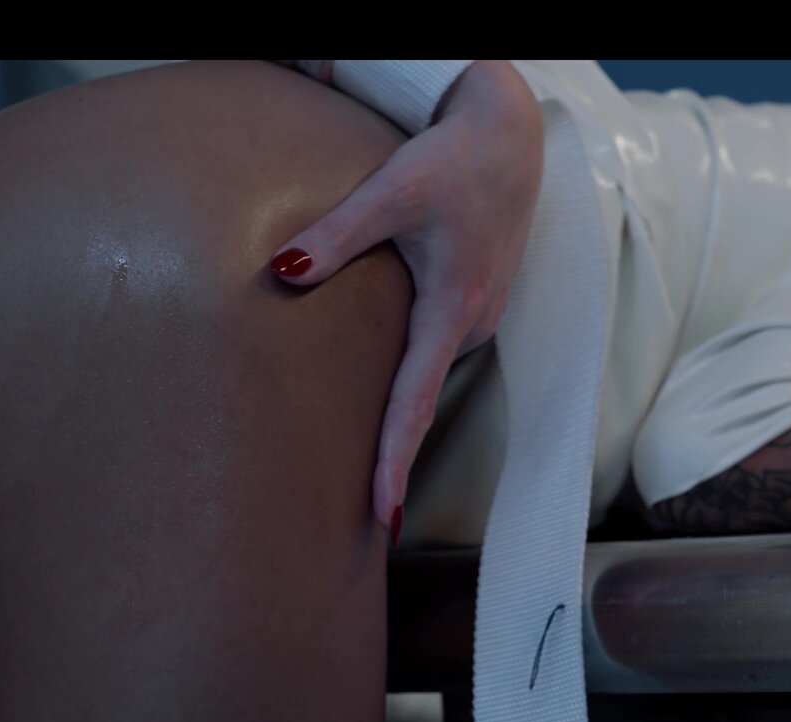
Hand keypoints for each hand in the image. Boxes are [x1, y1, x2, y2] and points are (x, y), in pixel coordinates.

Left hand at [270, 60, 543, 538]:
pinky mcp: (475, 302)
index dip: (395, 463)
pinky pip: (435, 349)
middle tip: (366, 518)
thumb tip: (281, 274)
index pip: (414, 404)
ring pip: (426, 372)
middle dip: (392, 455)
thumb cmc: (451, 159)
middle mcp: (472, 324)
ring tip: (371, 461)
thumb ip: (333, 236)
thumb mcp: (390, 192)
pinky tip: (389, 375)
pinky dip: (410, 369)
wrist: (509, 134)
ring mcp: (479, 316)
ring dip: (398, 410)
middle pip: (418, 399)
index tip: (385, 518)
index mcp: (453, 309)